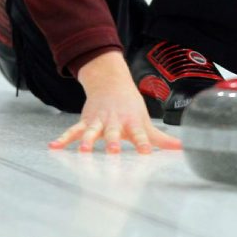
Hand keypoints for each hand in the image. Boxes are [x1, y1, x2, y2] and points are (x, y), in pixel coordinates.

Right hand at [48, 51, 181, 153]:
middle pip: (114, 133)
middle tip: (113, 151)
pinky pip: (73, 131)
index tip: (146, 153)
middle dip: (113, 142)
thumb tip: (183, 149)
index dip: (143, 144)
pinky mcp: (85, 121)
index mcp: (131, 122)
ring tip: (84, 150)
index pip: (139, 135)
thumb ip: (161, 139)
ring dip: (88, 140)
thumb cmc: (130, 106)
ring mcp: (99, 121)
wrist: (110, 82)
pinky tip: (54, 146)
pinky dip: (64, 138)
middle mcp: (115, 121)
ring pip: (92, 131)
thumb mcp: (145, 121)